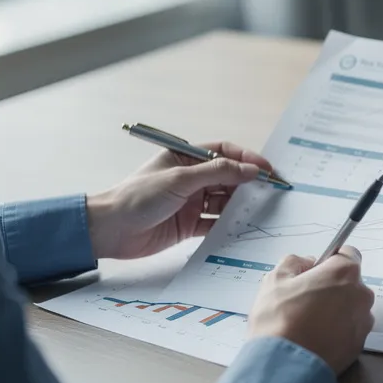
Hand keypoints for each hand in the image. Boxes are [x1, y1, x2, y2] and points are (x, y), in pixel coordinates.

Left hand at [86, 142, 276, 259]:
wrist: (110, 230)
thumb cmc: (137, 197)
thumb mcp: (180, 179)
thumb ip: (217, 173)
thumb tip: (250, 169)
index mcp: (185, 157)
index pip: (223, 152)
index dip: (246, 158)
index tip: (267, 169)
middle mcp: (190, 178)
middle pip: (227, 177)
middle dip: (249, 183)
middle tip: (272, 191)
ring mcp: (190, 202)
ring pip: (224, 201)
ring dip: (241, 205)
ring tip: (261, 210)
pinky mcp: (189, 225)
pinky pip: (216, 223)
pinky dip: (229, 225)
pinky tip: (242, 227)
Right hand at [248, 248, 374, 373]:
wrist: (285, 367)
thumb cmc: (279, 321)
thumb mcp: (275, 280)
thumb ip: (294, 262)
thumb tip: (306, 263)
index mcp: (344, 273)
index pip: (347, 255)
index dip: (329, 261)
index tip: (316, 271)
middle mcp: (361, 295)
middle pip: (349, 283)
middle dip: (331, 287)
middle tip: (305, 299)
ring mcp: (363, 322)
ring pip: (350, 308)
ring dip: (335, 310)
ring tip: (308, 323)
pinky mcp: (359, 346)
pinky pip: (349, 330)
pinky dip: (337, 331)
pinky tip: (315, 338)